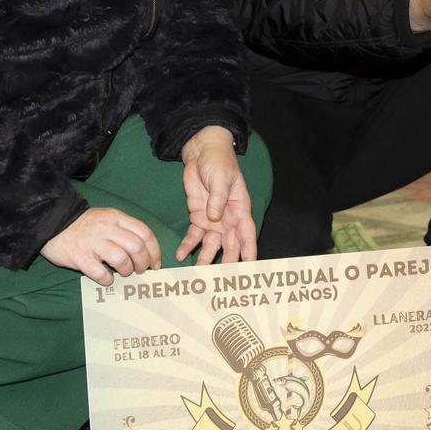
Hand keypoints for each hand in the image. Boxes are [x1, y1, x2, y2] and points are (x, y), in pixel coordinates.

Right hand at [42, 207, 161, 285]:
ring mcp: (93, 243)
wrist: (52, 223)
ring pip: (121, 259)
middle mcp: (107, 228)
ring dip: (127, 270)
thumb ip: (125, 229)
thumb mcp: (107, 218)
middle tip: (141, 270)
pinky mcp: (80, 257)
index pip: (145, 233)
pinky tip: (106, 278)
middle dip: (143, 262)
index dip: (154, 250)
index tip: (155, 263)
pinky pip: (100, 273)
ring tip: (124, 272)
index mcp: (116, 217)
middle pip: (136, 247)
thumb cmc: (84, 225)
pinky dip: (107, 279)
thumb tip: (145, 250)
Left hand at [178, 126, 256, 265]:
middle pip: (230, 245)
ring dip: (205, 258)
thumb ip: (218, 198)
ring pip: (211, 245)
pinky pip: (194, 235)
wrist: (202, 152)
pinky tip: (181, 254)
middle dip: (227, 261)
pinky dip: (188, 245)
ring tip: (197, 272)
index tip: (249, 267)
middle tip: (221, 278)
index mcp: (240, 209)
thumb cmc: (219, 162)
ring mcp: (212, 219)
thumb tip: (215, 217)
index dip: (249, 251)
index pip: (247, 234)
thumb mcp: (221, 178)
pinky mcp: (197, 217)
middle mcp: (228, 219)